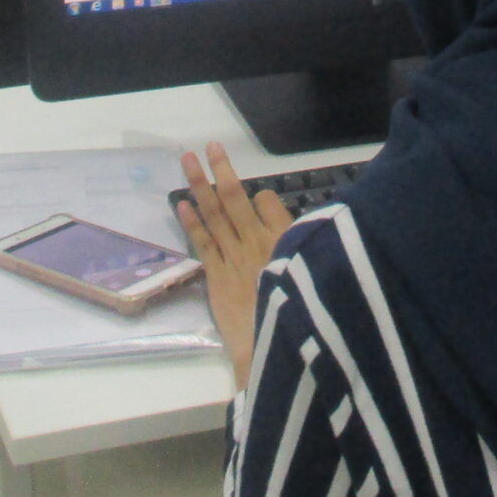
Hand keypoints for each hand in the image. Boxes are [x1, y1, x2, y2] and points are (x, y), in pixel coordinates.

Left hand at [174, 143, 292, 388]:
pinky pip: (202, 242)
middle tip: (210, 146)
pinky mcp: (217, 277)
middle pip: (236, 198)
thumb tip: (302, 236)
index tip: (256, 199)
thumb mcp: (315, 275)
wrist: (277, 350)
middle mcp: (258, 242)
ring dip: (199, 185)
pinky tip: (181, 203)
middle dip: (222, 170)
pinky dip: (191, 222)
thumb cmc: (300, 316)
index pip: (267, 202)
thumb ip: (305, 250)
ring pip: (215, 213)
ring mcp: (234, 258)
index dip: (259, 196)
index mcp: (286, 239)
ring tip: (187, 161)